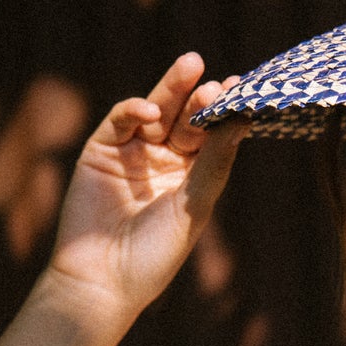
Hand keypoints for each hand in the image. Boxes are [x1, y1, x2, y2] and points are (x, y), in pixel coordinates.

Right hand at [45, 53, 243, 316]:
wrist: (103, 279)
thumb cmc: (156, 251)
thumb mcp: (194, 205)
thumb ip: (215, 161)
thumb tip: (244, 119)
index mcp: (192, 176)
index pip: (212, 134)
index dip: (226, 112)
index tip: (244, 90)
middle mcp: (164, 160)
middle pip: (186, 117)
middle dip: (200, 96)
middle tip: (216, 81)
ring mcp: (132, 152)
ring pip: (156, 110)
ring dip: (173, 88)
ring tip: (192, 66)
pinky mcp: (101, 150)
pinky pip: (121, 121)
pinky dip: (134, 110)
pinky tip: (151, 109)